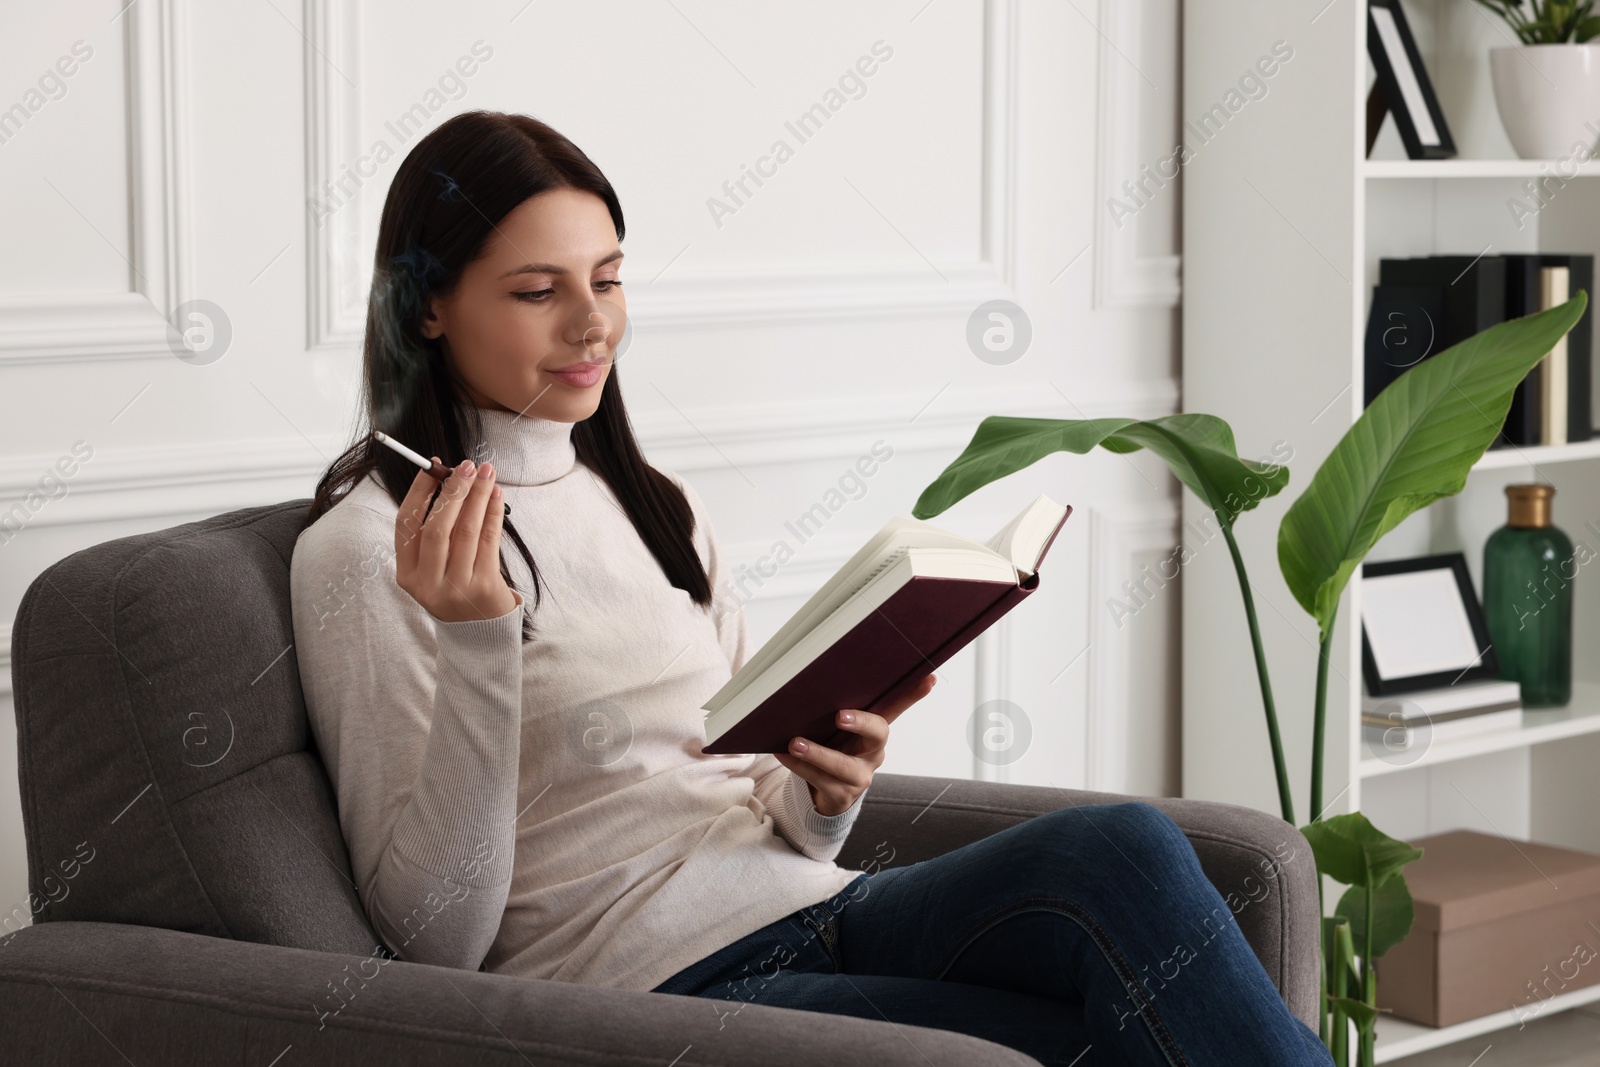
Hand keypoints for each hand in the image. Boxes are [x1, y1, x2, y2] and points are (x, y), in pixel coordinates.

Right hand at [394, 457, 521, 622]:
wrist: (480, 632)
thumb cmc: (456, 587)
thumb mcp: (435, 567)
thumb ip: (437, 530)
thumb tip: (449, 478)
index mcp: (408, 574)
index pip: (407, 524)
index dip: (419, 492)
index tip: (432, 467)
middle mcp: (427, 583)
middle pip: (436, 527)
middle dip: (453, 491)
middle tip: (467, 466)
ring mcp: (455, 588)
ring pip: (466, 531)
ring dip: (477, 496)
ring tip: (486, 473)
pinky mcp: (483, 587)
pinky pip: (489, 540)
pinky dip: (493, 513)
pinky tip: (496, 495)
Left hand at [774, 673, 937, 815]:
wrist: (823, 793)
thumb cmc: (830, 749)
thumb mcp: (835, 729)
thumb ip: (832, 709)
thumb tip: (806, 681)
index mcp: (874, 731)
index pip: (897, 707)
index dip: (914, 694)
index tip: (928, 678)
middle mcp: (873, 752)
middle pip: (878, 733)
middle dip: (861, 722)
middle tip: (840, 715)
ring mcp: (859, 776)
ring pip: (843, 765)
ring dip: (818, 754)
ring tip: (796, 743)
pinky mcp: (841, 795)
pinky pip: (820, 781)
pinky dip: (800, 767)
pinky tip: (784, 753)